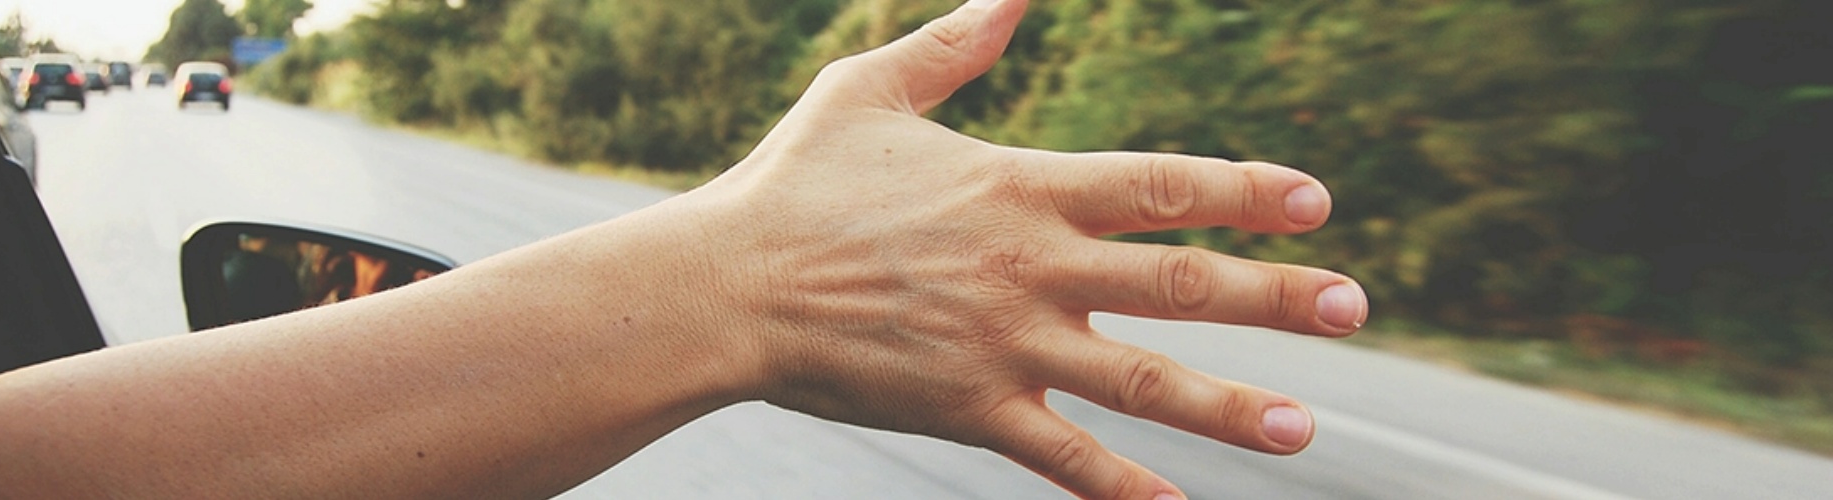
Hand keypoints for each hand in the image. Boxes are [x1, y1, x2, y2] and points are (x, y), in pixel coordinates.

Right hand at [670, 0, 1368, 497]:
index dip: (1244, 190)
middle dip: (1275, 294)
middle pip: (1179, 281)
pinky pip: (1062, 456)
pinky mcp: (969, 408)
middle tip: (1353, 307)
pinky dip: (1120, 488)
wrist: (723, 286)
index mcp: (1018, 184)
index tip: (1314, 201)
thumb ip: (954, 44)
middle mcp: (1029, 265)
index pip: (1161, 184)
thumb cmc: (793, 182)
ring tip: (1309, 426)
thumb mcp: (870, 91)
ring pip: (1142, 379)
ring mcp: (1003, 343)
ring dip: (1232, 404)